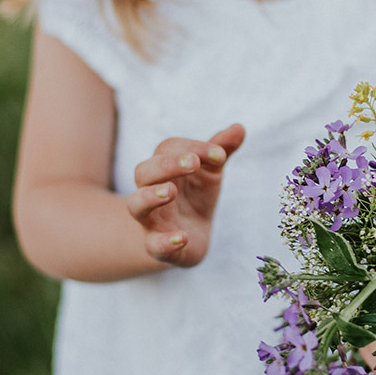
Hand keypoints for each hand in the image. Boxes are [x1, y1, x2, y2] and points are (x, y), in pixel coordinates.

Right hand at [125, 124, 245, 267]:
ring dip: (151, 196)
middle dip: (165, 165)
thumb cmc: (195, 196)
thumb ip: (221, 150)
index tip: (220, 155)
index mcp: (164, 168)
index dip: (193, 147)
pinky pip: (152, 245)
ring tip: (170, 192)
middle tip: (192, 164)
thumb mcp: (210, 172)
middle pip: (143, 171)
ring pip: (136, 204)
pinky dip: (165, 242)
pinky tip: (183, 237)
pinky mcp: (157, 246)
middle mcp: (151, 190)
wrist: (190, 237)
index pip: (168, 148)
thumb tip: (239, 128)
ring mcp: (151, 219)